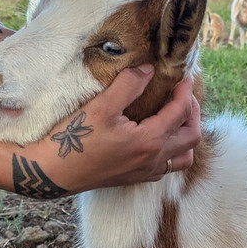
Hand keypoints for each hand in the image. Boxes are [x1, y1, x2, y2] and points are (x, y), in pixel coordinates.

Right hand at [12, 65, 200, 197]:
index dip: (185, 91)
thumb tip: (148, 69)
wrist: (53, 172)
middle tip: (183, 94)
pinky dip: (172, 149)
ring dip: (186, 135)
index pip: (180, 112)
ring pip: (183, 157)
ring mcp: (146, 172)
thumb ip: (128, 86)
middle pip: (192, 137)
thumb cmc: (75, 139)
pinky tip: (158, 136)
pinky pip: (167, 166)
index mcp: (150, 141)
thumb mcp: (101, 107)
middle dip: (192, 112)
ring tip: (176, 116)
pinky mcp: (136, 178)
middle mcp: (154, 160)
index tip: (183, 76)